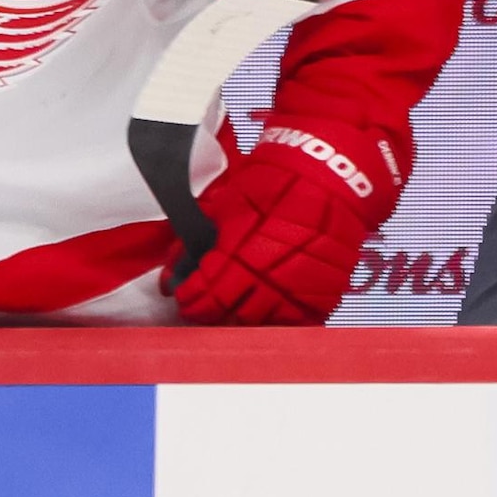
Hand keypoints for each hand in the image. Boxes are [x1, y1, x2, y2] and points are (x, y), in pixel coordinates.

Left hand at [171, 115, 403, 325]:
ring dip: (244, 317)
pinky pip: (297, 321)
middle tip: (205, 306)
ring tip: (235, 305)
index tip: (185, 299)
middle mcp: (274, 272)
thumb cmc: (269, 185)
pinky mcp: (326, 291)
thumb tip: (169, 280)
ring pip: (264, 321)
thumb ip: (193, 246)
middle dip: (213, 312)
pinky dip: (279, 320)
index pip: (210, 294)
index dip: (193, 300)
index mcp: (244, 250)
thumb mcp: (222, 207)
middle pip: (234, 313)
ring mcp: (302, 285)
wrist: (327, 175)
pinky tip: (267, 308)